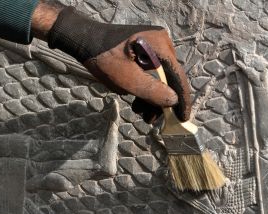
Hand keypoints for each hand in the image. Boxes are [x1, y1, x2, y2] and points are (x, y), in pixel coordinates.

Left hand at [32, 4, 190, 120]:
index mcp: (160, 45)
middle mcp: (162, 44)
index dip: (182, 100)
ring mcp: (155, 48)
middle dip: (161, 102)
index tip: (183, 119)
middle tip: (152, 120)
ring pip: (161, 79)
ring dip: (152, 98)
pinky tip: (138, 103)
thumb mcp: (126, 78)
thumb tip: (174, 102)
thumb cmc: (103, 57)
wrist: (84, 41)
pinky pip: (153, 74)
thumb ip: (151, 90)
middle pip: (170, 79)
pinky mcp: (147, 53)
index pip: (177, 76)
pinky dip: (147, 89)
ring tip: (140, 114)